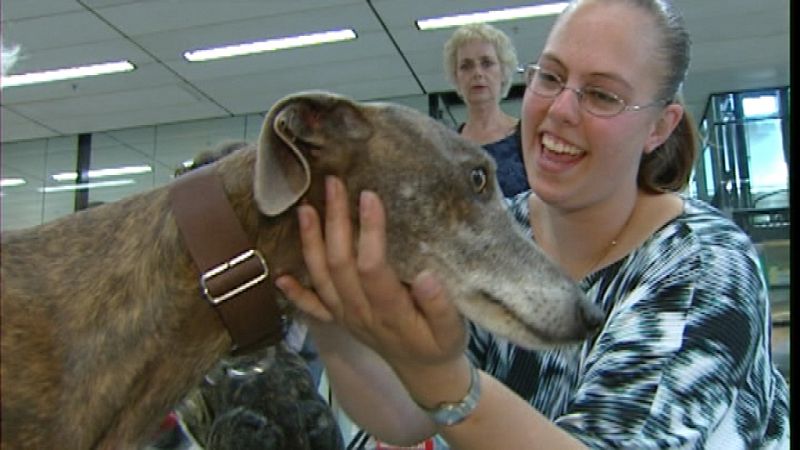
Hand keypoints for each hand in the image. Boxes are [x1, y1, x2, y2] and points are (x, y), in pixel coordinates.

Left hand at [275, 176, 466, 369]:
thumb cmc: (440, 343)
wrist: (422, 372)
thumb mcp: (453, 329)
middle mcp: (359, 313)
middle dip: (335, 221)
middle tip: (333, 184)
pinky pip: (310, 306)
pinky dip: (293, 292)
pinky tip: (280, 274)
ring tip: (304, 208)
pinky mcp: (338, 320)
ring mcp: (344, 317)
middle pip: (339, 263)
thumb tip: (425, 277)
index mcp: (389, 311)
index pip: (372, 266)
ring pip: (320, 277)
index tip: (369, 195)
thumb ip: (440, 305)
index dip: (369, 231)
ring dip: (310, 242)